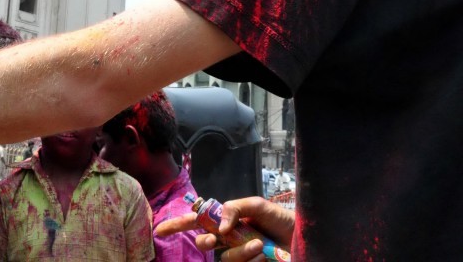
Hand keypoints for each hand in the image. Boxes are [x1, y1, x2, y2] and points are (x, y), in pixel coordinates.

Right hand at [155, 197, 294, 260]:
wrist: (303, 237)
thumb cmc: (281, 219)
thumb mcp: (257, 205)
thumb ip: (234, 209)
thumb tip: (218, 226)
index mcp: (227, 220)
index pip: (197, 221)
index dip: (177, 226)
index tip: (160, 231)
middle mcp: (229, 239)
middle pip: (203, 243)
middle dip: (204, 241)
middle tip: (214, 238)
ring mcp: (239, 255)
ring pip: (223, 257)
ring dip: (239, 250)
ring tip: (257, 243)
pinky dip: (248, 256)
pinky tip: (262, 251)